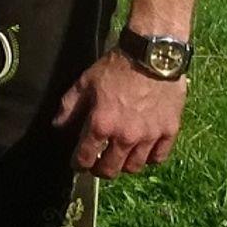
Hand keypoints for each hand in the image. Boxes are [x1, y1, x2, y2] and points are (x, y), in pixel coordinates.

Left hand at [53, 48, 185, 178]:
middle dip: (101, 170)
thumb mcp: (85, 83)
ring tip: (120, 158)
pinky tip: (144, 151)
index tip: (78, 164)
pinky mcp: (169, 131)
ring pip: (135, 166)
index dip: (79, 164)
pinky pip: (159, 157)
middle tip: (98, 165)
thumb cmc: (115, 68)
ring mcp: (149, 136)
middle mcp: (125, 136)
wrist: (151, 57)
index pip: (85, 157)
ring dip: (124, 165)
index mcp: (101, 124)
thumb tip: (57, 126)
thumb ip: (69, 107)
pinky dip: (150, 158)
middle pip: (111, 170)